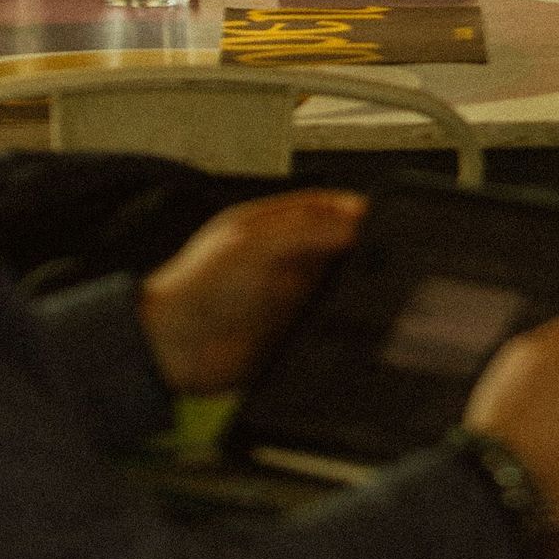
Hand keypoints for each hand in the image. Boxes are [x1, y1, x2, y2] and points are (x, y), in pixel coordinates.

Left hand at [139, 191, 365, 394]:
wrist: (170, 350)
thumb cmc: (194, 287)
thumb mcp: (251, 244)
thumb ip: (303, 231)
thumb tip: (354, 224)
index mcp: (267, 228)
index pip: (318, 208)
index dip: (348, 209)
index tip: (378, 215)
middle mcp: (280, 260)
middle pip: (332, 246)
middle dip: (359, 247)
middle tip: (387, 251)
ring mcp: (284, 296)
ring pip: (333, 285)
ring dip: (352, 286)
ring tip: (377, 285)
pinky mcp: (287, 333)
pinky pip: (323, 324)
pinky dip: (340, 321)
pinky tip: (353, 320)